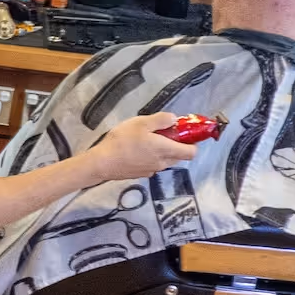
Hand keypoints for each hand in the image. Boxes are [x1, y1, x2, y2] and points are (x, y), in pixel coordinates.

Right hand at [81, 113, 201, 183]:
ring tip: (146, 142)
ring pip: (165, 161)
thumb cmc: (122, 141)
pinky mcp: (141, 175)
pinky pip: (153, 165)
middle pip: (179, 156)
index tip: (183, 133)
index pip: (192, 152)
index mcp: (166, 150)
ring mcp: (152, 170)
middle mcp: (163, 163)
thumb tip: (175, 119)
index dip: (192, 143)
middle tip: (162, 134)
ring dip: (163, 152)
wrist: (101, 163)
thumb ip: (161, 120)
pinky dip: (150, 159)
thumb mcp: (140, 123)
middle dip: (176, 145)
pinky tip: (135, 152)